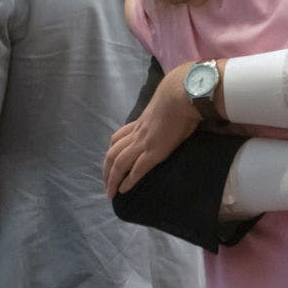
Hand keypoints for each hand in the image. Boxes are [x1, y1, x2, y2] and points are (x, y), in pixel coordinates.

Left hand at [103, 63, 199, 196]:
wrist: (181, 95)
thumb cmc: (179, 97)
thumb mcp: (165, 105)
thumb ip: (162, 113)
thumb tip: (171, 114)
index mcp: (140, 123)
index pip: (118, 138)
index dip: (112, 152)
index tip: (110, 164)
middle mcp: (137, 134)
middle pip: (112, 153)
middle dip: (106, 171)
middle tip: (106, 185)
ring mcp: (144, 143)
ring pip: (119, 163)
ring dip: (112, 179)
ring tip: (111, 193)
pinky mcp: (154, 151)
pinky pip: (136, 169)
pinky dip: (128, 181)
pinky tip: (123, 190)